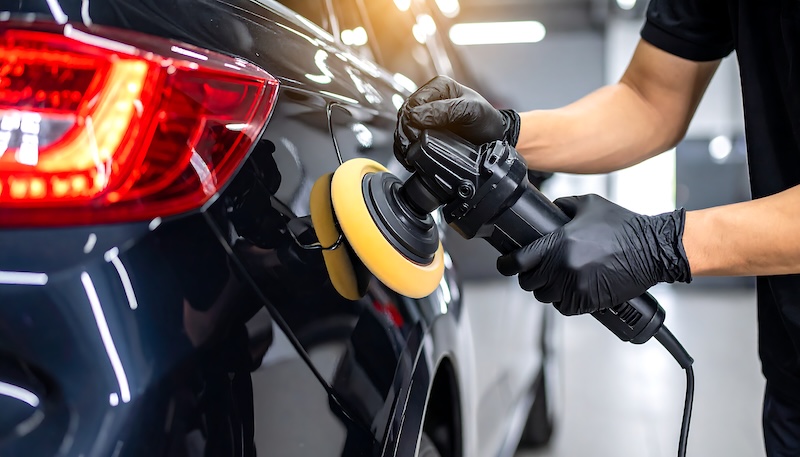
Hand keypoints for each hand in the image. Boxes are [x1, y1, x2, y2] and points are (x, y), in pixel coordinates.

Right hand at [394, 75, 519, 167]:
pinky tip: (409, 156)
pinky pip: (407, 137)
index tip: (417, 137)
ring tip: (410, 155)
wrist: (494, 137)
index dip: (411, 121)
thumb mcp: (470, 111)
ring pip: (403, 127)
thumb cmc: (486, 121)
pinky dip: (405, 148)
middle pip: (404, 115)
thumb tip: (416, 117)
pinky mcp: (424, 130)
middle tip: (412, 148)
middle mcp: (429, 98)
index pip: (413, 102)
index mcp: (439, 87)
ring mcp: (425, 114)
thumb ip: (445, 111)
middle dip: (405, 133)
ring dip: (403, 142)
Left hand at [497, 194, 691, 315]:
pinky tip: (570, 291)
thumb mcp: (589, 204)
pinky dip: (564, 301)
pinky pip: (564, 307)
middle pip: (529, 282)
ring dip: (547, 290)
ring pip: (545, 296)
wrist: (652, 249)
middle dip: (529, 277)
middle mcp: (563, 266)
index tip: (505, 264)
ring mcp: (575, 286)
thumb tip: (549, 209)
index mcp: (558, 243)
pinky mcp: (589, 301)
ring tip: (556, 280)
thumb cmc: (623, 226)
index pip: (517, 261)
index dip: (506, 265)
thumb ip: (563, 205)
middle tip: (535, 272)